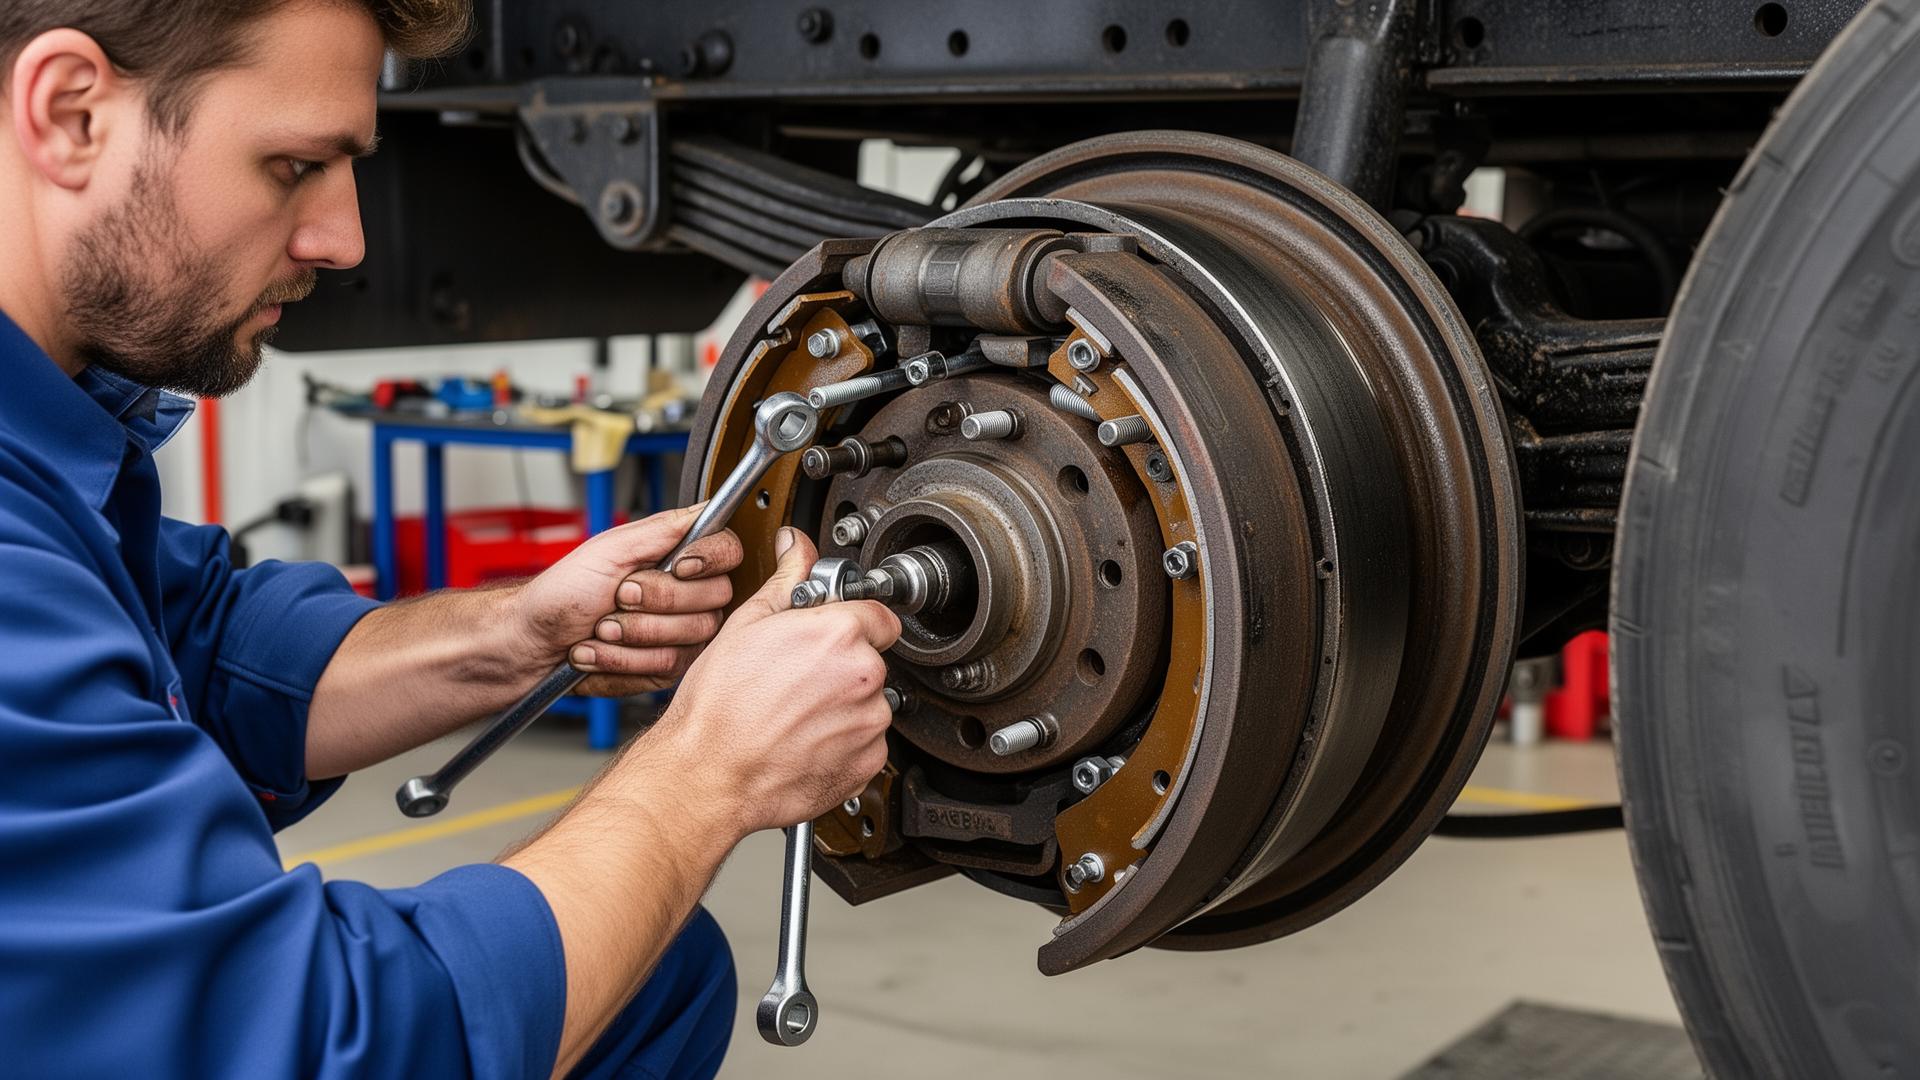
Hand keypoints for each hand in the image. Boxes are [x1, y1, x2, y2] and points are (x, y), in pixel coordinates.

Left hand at [511, 503, 743, 695]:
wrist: (530, 642)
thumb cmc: (559, 594)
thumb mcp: (609, 549)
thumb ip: (663, 529)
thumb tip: (708, 507)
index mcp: (675, 559)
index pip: (728, 552)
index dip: (711, 560)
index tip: (682, 566)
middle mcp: (685, 596)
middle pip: (713, 599)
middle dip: (656, 601)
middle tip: (618, 597)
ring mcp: (678, 635)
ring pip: (690, 638)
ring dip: (633, 633)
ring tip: (600, 627)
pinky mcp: (665, 670)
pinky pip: (666, 668)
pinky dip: (622, 660)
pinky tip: (597, 650)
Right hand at [633, 528, 901, 838]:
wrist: (709, 776)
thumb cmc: (718, 708)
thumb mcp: (746, 625)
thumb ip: (787, 580)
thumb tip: (798, 548)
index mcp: (839, 633)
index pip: (879, 613)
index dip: (853, 622)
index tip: (834, 633)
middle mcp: (863, 675)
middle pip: (870, 659)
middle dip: (840, 666)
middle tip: (796, 679)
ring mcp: (869, 722)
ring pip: (869, 702)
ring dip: (842, 706)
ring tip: (794, 714)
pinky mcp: (868, 761)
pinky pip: (866, 742)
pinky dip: (843, 742)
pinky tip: (803, 740)